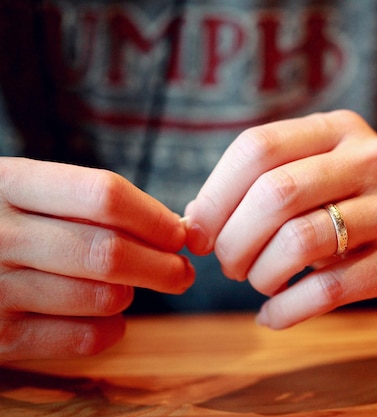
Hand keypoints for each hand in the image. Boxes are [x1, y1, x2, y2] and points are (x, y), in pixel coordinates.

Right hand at [0, 158, 193, 361]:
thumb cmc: (6, 224)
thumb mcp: (30, 193)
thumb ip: (91, 203)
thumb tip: (173, 230)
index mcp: (11, 183)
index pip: (104, 195)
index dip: (154, 217)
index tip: (179, 234)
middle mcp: (0, 233)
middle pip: (109, 252)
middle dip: (161, 266)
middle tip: (181, 272)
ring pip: (102, 297)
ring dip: (130, 295)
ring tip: (127, 287)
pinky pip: (84, 337)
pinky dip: (110, 330)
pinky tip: (106, 316)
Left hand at [185, 111, 376, 328]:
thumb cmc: (375, 211)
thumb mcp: (332, 176)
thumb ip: (271, 186)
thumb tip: (196, 218)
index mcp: (340, 130)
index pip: (257, 147)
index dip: (216, 194)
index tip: (200, 231)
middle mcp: (372, 159)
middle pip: (275, 194)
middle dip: (233, 239)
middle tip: (228, 264)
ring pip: (300, 241)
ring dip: (260, 274)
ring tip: (258, 284)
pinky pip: (329, 290)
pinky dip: (287, 309)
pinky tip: (274, 316)